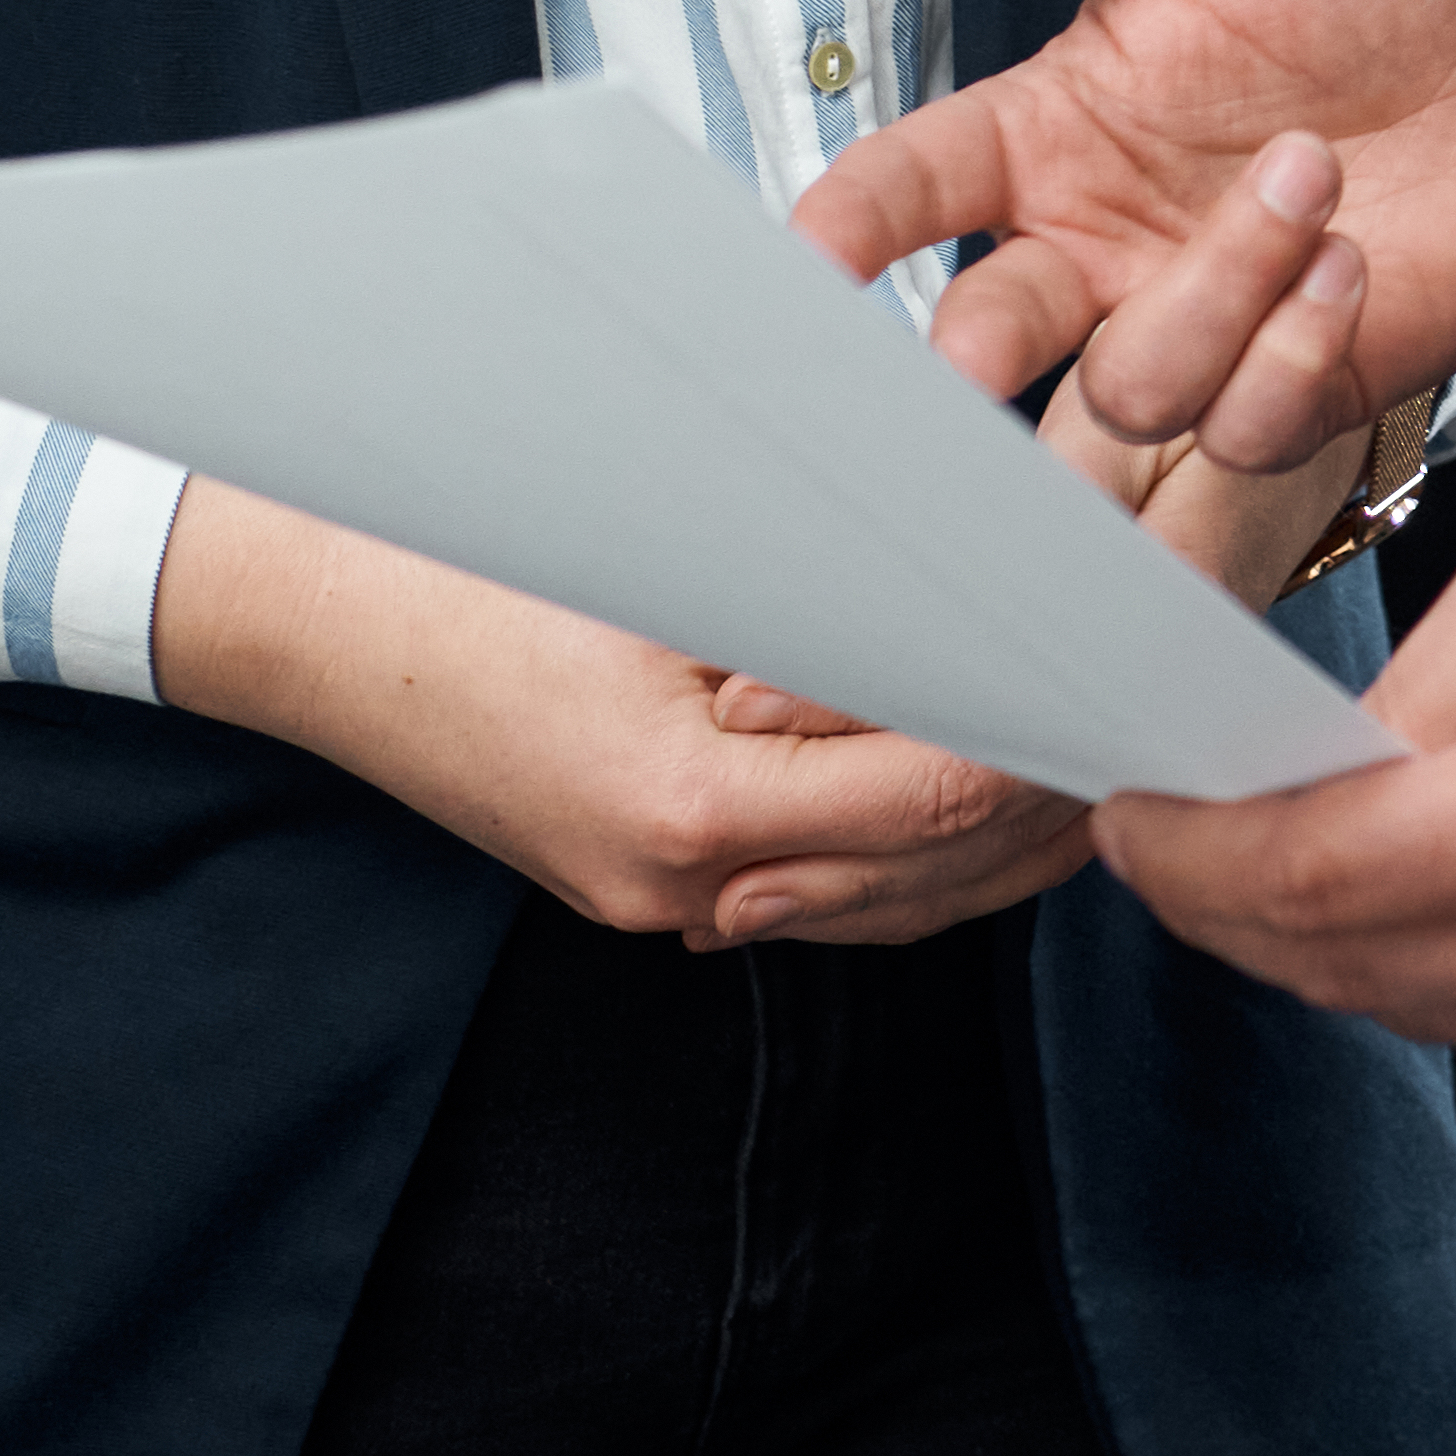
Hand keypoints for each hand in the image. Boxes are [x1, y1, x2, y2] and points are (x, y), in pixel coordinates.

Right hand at [167, 483, 1093, 950]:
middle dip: (1054, 793)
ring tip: (1096, 739)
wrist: (301, 610)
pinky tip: (973, 777)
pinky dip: (911, 845)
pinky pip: (824, 890)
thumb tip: (981, 597)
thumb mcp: (661, 557)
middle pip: (936, 872)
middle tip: (1153, 709)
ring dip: (998, 830)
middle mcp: (683, 884)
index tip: (1132, 673)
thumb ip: (822, 602)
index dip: (1050, 733)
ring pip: (894, 900)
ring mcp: (661, 903)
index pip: (934, 795)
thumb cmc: (464, 552)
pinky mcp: (643, 886)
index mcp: (689, 805)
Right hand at [799, 0, 1455, 427]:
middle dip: (963, 353)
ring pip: (1133, 384)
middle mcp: (1101, 248)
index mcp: (1051, 135)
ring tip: (1315, 174)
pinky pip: (1248, 426)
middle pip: (985, 336)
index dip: (850, 224)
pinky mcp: (1293, 387)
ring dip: (1218, 285)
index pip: (913, 187)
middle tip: (964, 348)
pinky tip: (1354, 260)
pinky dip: (1295, 347)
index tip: (805, 251)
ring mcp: (1197, 326)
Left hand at [1089, 448, 1455, 1064]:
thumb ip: (1405, 699)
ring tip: (1247, 852)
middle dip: (1227, 901)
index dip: (1192, 857)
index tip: (1121, 811)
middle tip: (1156, 832)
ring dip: (1312, 938)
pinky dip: (1414, 955)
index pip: (1318, 880)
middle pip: (1347, 967)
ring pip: (1408, 1007)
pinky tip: (1381, 880)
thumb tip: (1293, 782)